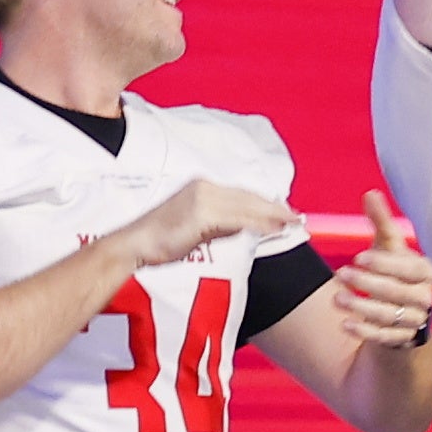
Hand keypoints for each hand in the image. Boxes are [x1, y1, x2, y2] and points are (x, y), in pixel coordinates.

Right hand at [137, 175, 293, 263]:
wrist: (134, 244)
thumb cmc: (159, 239)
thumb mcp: (195, 227)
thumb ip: (219, 224)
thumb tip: (244, 226)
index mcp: (201, 187)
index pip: (241, 194)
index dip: (265, 203)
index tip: (283, 211)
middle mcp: (204, 187)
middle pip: (248, 197)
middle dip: (274, 207)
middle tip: (296, 217)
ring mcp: (203, 198)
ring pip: (246, 207)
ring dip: (272, 215)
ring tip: (291, 222)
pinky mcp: (202, 214)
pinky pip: (237, 220)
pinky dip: (258, 225)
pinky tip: (272, 229)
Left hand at [316, 193, 431, 344]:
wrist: (403, 309)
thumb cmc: (395, 271)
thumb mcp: (388, 246)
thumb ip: (382, 222)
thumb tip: (370, 193)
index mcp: (425, 273)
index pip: (409, 269)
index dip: (385, 264)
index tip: (358, 257)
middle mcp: (424, 297)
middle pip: (399, 293)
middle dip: (369, 284)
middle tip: (341, 274)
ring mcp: (414, 320)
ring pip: (390, 316)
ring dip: (362, 308)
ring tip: (338, 298)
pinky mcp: (402, 339)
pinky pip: (385, 337)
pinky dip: (365, 332)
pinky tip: (345, 324)